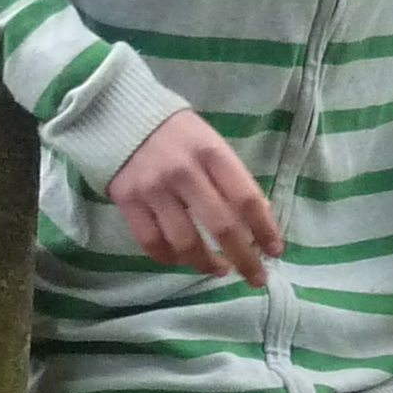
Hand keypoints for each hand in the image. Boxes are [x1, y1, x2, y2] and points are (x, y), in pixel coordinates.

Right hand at [107, 109, 280, 285]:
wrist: (117, 114)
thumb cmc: (175, 132)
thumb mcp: (210, 142)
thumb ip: (232, 177)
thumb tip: (260, 218)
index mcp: (211, 152)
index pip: (246, 198)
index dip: (265, 229)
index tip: (275, 251)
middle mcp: (184, 171)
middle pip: (221, 226)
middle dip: (245, 259)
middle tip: (256, 278)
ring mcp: (153, 189)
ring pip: (185, 242)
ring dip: (207, 264)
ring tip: (219, 269)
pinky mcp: (127, 201)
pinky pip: (152, 243)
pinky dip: (170, 259)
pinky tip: (182, 259)